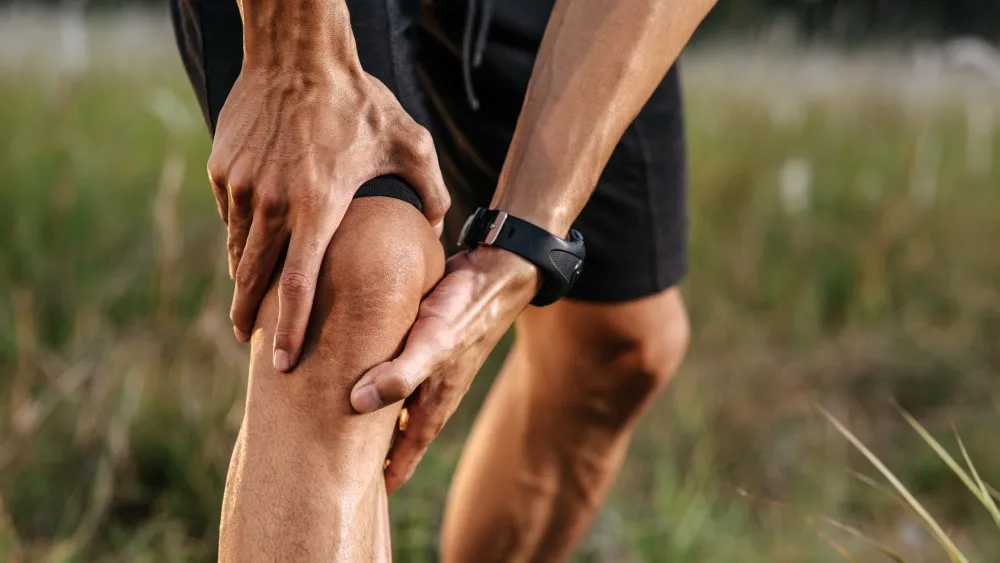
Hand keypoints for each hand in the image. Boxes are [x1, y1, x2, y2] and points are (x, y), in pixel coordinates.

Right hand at [208, 60, 448, 371]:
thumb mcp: (410, 144)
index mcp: (319, 205)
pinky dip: (240, 235)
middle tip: (250, 342)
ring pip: (238, 248)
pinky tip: (250, 245)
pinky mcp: (223, 168)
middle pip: (255, 278)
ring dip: (243, 279)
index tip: (284, 360)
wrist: (298, 51)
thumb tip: (439, 228)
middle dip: (251, 317)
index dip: (290, 327)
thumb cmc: (359, 100)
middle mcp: (273, 202)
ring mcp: (242, 185)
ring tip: (248, 303)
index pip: (299, 283)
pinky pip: (230, 214)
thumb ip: (432, 191)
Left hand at [350, 247, 538, 492]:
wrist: (496, 275)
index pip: (404, 456)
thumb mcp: (433, 343)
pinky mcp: (422, 346)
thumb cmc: (465, 311)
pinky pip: (394, 374)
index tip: (354, 500)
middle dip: (371, 455)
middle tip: (336, 469)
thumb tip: (356, 403)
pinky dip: (374, 382)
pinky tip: (354, 372)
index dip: (381, 479)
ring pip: (394, 407)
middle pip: (396, 438)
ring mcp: (428, 371)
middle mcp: (430, 394)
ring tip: (337, 428)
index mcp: (433, 405)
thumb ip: (399, 374)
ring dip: (371, 420)